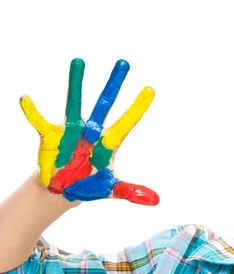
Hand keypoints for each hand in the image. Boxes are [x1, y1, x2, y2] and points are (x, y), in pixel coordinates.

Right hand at [20, 58, 158, 204]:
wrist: (63, 190)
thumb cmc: (89, 185)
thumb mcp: (111, 189)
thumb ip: (132, 191)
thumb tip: (157, 200)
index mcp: (110, 142)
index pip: (128, 122)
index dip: (138, 107)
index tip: (151, 89)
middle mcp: (92, 130)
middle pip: (105, 104)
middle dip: (115, 85)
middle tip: (124, 62)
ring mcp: (72, 130)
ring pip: (75, 102)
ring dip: (77, 84)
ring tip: (79, 62)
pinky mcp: (51, 135)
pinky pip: (40, 121)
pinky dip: (32, 111)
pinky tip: (25, 98)